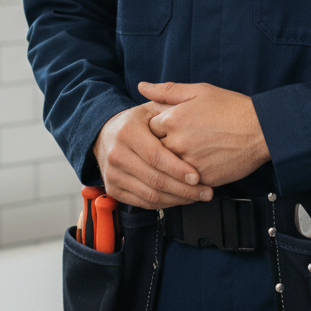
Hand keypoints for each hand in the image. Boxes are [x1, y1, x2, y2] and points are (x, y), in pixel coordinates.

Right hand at [93, 103, 213, 208]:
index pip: (155, 156)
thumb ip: (169, 106)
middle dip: (183, 189)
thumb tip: (190, 108)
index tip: (197, 177)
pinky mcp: (113, 189)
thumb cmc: (135, 122)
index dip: (177, 169)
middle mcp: (116, 154)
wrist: (104, 135)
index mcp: (127, 132)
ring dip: (177, 200)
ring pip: (149, 195)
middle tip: (205, 192)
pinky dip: (164, 204)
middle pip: (154, 179)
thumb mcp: (150, 109)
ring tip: (198, 197)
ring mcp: (113, 174)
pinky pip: (143, 202)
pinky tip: (180, 199)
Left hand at [140, 81, 270, 188]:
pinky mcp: (201, 179)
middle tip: (174, 144)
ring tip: (184, 158)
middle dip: (160, 149)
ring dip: (170, 166)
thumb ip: (167, 91)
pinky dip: (183, 179)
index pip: (147, 129)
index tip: (164, 129)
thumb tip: (142, 87)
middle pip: (153, 151)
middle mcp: (177, 142)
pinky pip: (182, 184)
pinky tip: (193, 170)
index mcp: (173, 118)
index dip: (156, 129)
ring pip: (166, 170)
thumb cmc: (232, 108)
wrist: (260, 130)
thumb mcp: (200, 91)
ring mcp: (188, 163)